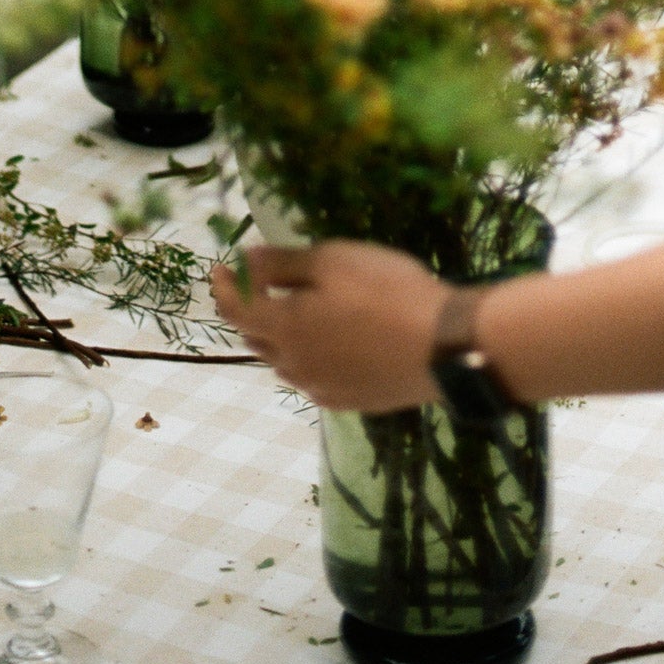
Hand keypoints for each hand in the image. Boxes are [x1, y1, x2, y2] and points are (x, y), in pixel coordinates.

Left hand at [211, 241, 447, 410]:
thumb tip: (246, 262)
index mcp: (284, 330)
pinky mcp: (349, 402)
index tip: (219, 267)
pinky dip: (311, 355)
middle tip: (265, 284)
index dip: (224, 286)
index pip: (235, 310)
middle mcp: (294, 366)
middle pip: (258, 338)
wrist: (444, 347)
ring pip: (287, 361)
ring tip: (304, 311)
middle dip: (254, 310)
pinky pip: (315, 376)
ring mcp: (322, 389)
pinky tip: (335, 341)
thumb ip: (282, 263)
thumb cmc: (386, 292)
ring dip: (283, 336)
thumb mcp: (332, 261)